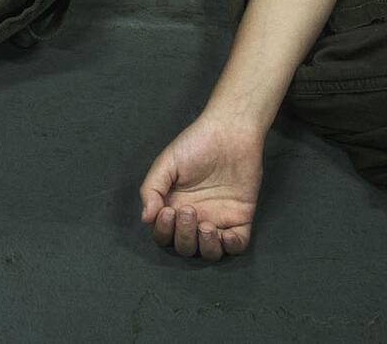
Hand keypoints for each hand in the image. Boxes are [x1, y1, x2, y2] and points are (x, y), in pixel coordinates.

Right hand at [139, 115, 263, 260]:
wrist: (230, 132)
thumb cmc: (196, 143)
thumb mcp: (166, 163)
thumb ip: (151, 190)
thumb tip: (146, 218)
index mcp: (173, 206)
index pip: (163, 234)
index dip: (163, 231)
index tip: (167, 211)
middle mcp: (195, 218)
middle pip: (184, 247)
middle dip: (183, 236)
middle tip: (189, 210)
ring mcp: (218, 220)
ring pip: (209, 253)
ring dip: (205, 247)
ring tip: (206, 226)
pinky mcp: (240, 218)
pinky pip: (237, 246)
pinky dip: (232, 247)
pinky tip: (227, 234)